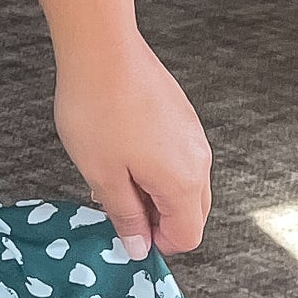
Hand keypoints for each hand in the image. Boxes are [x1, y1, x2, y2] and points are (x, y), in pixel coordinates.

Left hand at [51, 28, 212, 260]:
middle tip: (118, 209)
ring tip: (113, 177)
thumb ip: (125, 216)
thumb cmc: (98, 111)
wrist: (103, 49)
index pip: (188, 235)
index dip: (157, 244)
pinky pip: (179, 157)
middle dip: (159, 221)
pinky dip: (157, 168)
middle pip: (192, 211)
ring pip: (186, 183)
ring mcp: (193, 135)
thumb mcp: (103, 175)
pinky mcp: (182, 116)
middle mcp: (199, 159)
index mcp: (184, 182)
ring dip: (155, 193)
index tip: (126, 235)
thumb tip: (140, 247)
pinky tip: (122, 153)